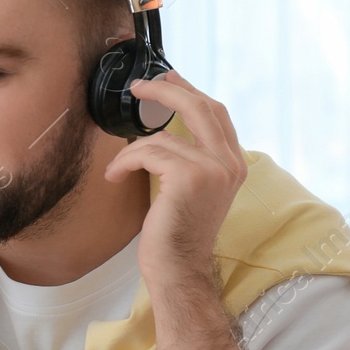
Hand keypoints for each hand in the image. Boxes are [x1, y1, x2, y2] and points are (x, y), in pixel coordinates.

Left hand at [102, 71, 247, 290]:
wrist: (179, 269)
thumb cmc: (178, 234)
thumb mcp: (193, 190)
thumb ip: (193, 159)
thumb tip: (166, 130)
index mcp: (235, 165)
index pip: (217, 114)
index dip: (191, 92)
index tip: (169, 79)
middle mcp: (230, 164)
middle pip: (200, 106)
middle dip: (166, 91)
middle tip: (139, 87)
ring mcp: (213, 169)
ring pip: (161, 137)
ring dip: (131, 151)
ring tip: (118, 169)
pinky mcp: (189, 177)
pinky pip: (148, 152)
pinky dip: (126, 162)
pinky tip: (115, 176)